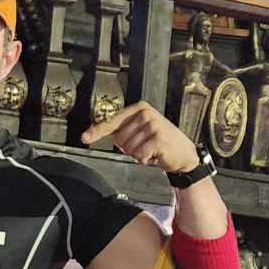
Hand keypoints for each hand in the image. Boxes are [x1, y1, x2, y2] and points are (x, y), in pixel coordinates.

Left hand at [80, 101, 199, 173]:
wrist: (183, 153)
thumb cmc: (160, 142)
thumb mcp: (141, 130)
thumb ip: (122, 129)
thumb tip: (97, 132)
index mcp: (139, 108)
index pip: (112, 121)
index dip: (97, 131)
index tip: (85, 137)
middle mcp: (146, 114)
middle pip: (119, 139)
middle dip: (128, 148)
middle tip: (144, 146)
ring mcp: (153, 125)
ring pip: (128, 148)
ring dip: (138, 154)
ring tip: (151, 150)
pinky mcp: (158, 138)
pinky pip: (139, 155)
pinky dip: (145, 160)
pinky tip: (155, 155)